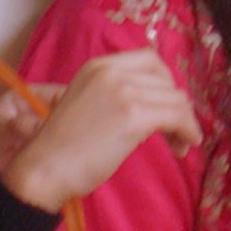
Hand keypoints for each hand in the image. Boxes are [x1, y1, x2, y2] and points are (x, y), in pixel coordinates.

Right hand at [0, 51, 198, 211]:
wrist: (43, 169)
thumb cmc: (61, 147)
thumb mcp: (87, 104)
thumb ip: (116, 96)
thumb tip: (154, 107)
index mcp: (98, 66)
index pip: (149, 60)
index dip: (164, 83)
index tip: (165, 107)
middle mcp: (112, 71)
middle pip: (166, 79)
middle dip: (176, 104)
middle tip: (174, 131)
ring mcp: (124, 91)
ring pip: (175, 98)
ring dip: (184, 122)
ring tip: (179, 144)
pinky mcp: (134, 115)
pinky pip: (177, 116)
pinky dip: (187, 129)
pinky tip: (186, 145)